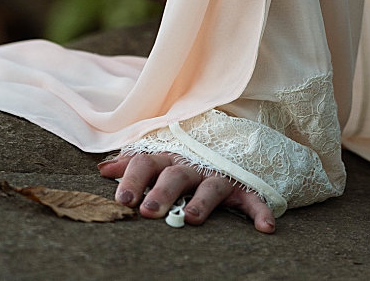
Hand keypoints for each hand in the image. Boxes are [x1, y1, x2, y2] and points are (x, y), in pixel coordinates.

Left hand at [96, 150, 276, 231]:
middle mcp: (191, 165)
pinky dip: (261, 211)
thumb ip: (132, 165)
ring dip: (201, 203)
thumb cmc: (182, 159)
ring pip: (210, 187)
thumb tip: (103, 171)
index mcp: (167, 158)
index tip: (122, 199)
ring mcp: (218, 175)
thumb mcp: (157, 159)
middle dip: (161, 193)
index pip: (145, 163)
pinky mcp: (243, 187)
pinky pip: (254, 198)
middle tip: (148, 211)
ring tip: (191, 219)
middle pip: (174, 176)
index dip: (133, 179)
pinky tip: (266, 228)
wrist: (226, 142)